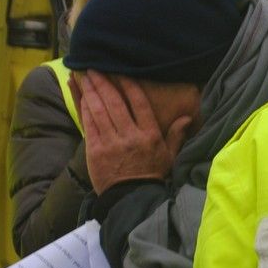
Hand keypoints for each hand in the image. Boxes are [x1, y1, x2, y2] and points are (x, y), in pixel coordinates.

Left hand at [71, 72, 191, 193]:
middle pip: (115, 102)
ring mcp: (111, 142)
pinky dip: (84, 107)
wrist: (132, 199)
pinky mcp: (95, 150)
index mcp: (149, 134)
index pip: (138, 102)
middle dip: (103, 82)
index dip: (128, 84)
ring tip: (84, 75)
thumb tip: (187, 117)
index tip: (119, 71)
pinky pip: (88, 123)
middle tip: (93, 68)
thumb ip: (176, 135)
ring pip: (99, 110)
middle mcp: (130, 135)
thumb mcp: (170, 156)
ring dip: (90, 90)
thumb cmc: (152, 176)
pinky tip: (80, 95)